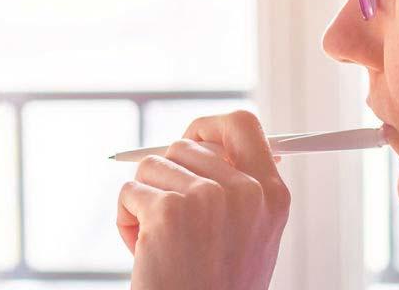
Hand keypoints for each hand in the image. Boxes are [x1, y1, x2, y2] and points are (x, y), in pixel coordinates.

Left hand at [116, 110, 290, 289]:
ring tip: (159, 242)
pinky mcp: (169, 211)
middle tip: (169, 219)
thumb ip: (242, 189)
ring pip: (152, 166)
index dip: (208, 127)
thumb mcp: (250, 236)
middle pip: (185, 144)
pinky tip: (144, 251)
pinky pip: (129, 191)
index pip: (242, 126)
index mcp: (272, 196)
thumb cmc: (216, 287)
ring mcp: (208, 198)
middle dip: (166, 177)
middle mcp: (245, 191)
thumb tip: (213, 142)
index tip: (189, 138)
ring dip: (144, 200)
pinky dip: (126, 220)